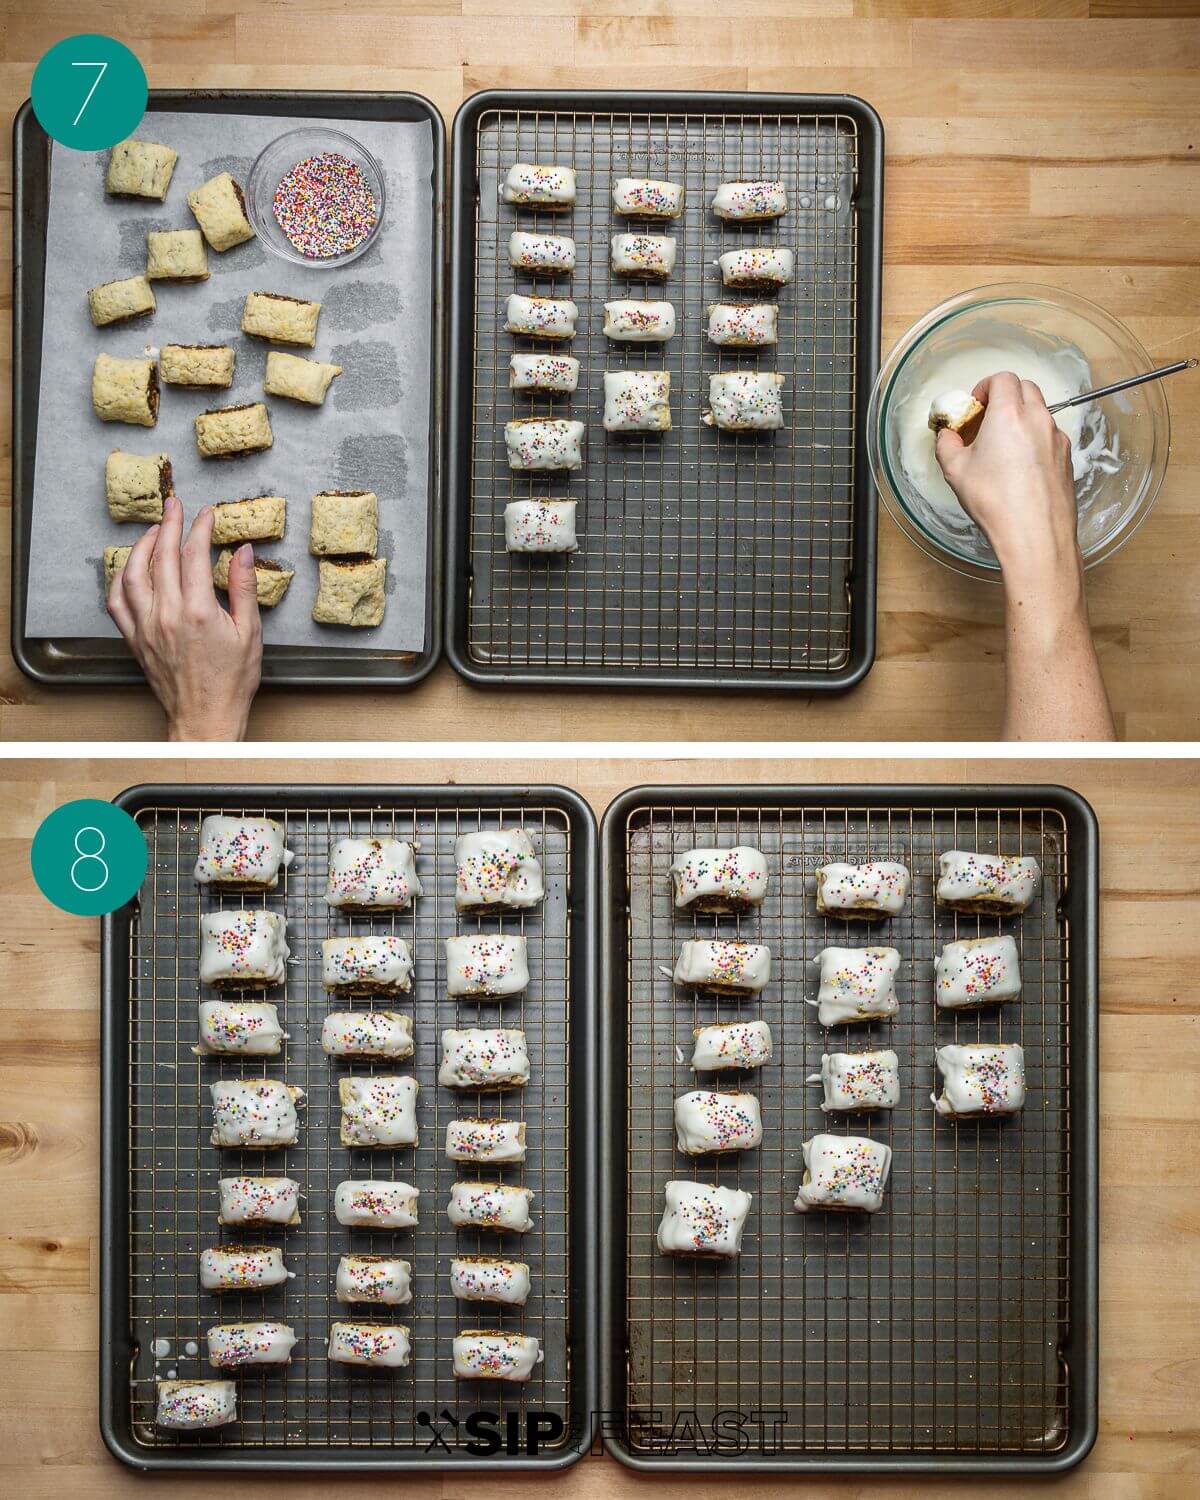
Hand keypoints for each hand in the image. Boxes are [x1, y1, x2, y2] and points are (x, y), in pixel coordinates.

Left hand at [107, 496, 262, 740]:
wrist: (206, 718)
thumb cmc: (231, 682)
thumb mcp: (249, 632)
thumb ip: (243, 588)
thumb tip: (243, 553)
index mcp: (197, 611)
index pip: (194, 554)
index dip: (200, 527)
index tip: (206, 513)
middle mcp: (166, 615)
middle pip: (161, 556)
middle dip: (169, 524)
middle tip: (175, 505)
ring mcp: (146, 627)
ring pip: (132, 574)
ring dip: (141, 546)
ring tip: (153, 531)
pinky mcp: (134, 639)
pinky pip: (116, 601)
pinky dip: (120, 579)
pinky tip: (130, 568)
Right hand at [934, 370, 1082, 595]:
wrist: (1034, 534)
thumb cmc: (996, 502)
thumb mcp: (955, 471)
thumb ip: (947, 445)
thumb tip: (947, 436)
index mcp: (1009, 414)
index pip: (1002, 378)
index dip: (986, 386)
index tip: (976, 403)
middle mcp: (1038, 419)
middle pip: (1025, 388)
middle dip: (1005, 396)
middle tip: (988, 418)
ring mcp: (1056, 437)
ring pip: (1040, 412)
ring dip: (1021, 417)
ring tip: (1003, 445)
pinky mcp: (1066, 457)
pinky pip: (1049, 436)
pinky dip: (1034, 439)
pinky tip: (1020, 466)